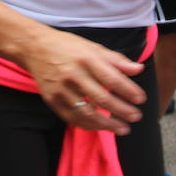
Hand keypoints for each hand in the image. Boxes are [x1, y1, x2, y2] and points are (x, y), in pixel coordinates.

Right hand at [16, 28, 146, 134]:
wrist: (34, 48)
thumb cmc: (67, 46)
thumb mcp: (92, 47)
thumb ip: (116, 60)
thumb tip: (138, 69)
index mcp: (86, 58)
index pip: (112, 79)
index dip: (128, 91)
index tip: (141, 99)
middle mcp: (73, 74)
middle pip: (102, 99)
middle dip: (122, 111)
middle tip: (136, 116)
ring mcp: (61, 89)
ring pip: (87, 113)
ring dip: (108, 124)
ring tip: (123, 128)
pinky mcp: (52, 100)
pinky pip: (72, 118)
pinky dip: (89, 125)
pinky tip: (101, 127)